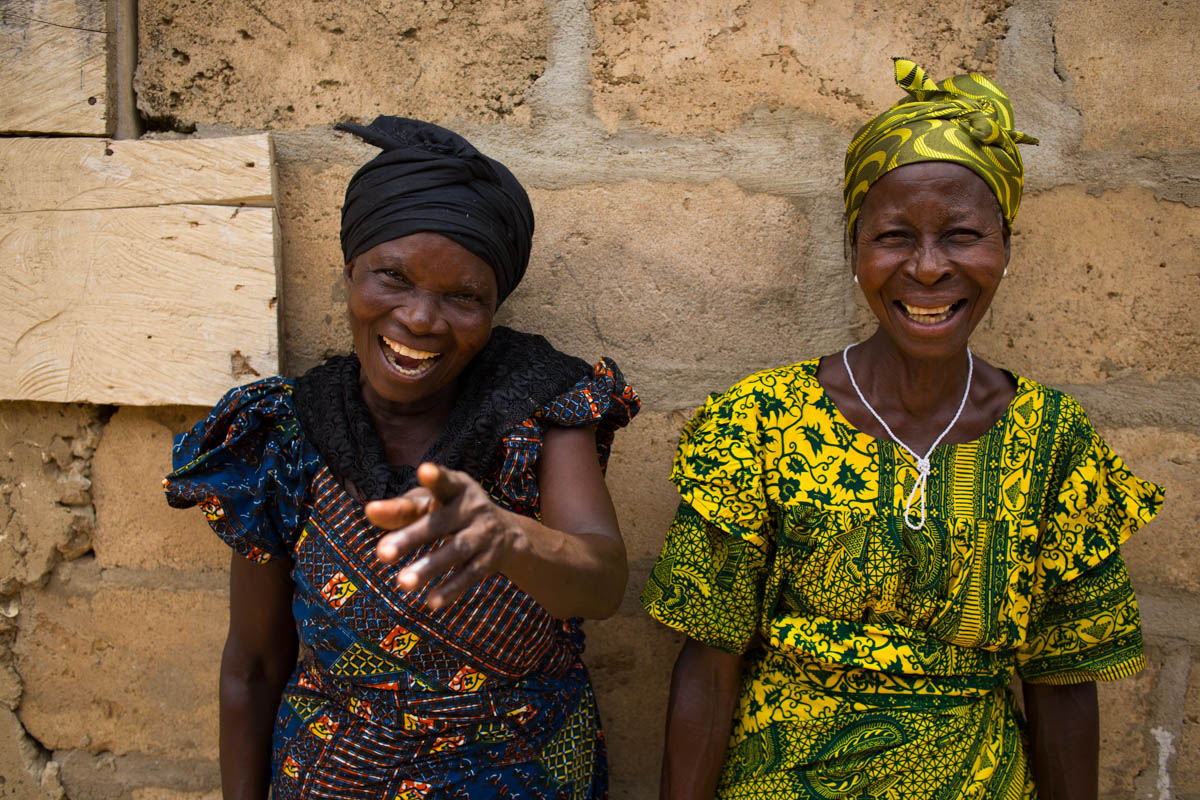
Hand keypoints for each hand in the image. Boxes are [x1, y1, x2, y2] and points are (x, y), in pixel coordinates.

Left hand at [366, 463, 518, 609]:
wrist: (507, 534)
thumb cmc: (452, 513)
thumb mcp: (431, 505)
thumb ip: (401, 509)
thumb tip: (370, 511)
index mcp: (457, 488)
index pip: (445, 482)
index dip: (436, 477)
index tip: (424, 471)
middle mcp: (473, 508)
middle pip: (439, 523)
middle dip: (411, 538)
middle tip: (381, 553)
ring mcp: (484, 534)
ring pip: (456, 551)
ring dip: (429, 567)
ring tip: (401, 583)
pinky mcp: (489, 560)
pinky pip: (470, 575)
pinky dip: (451, 589)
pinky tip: (431, 602)